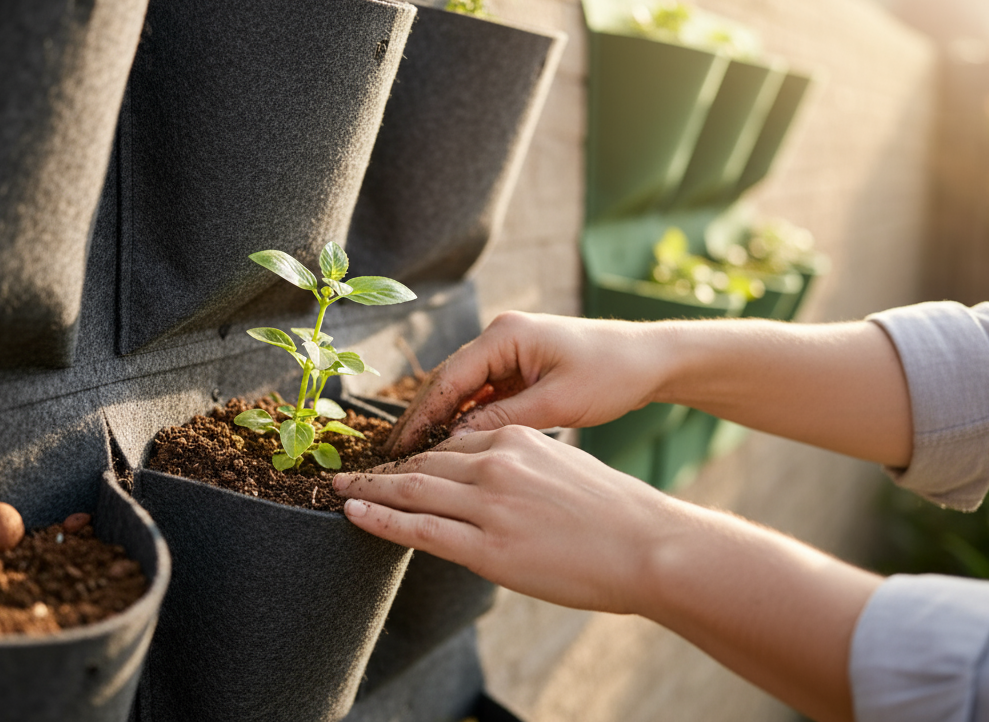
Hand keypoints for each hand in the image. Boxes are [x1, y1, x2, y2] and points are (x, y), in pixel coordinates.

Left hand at [335, 425, 670, 613]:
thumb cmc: (617, 514)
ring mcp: (489, 506)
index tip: (392, 461)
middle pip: (423, 462)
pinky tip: (354, 513)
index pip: (450, 445)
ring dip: (369, 489)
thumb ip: (525, 468)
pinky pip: (419, 529)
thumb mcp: (565, 470)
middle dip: (380, 468)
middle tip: (346, 470)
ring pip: (412, 491)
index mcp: (517, 440)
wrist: (649, 545)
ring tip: (339, 490)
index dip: (415, 455)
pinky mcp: (488, 547)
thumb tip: (500, 483)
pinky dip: (380, 519)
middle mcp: (497, 464)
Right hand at [385, 312, 668, 453]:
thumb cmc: (611, 375)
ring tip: (411, 460)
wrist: (651, 360)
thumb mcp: (557, 403)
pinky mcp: (518, 370)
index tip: (397, 450)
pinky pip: (481, 397)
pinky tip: (449, 451)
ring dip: (439, 423)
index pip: (448, 378)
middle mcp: (500, 338)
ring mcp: (508, 353)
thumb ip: (503, 420)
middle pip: (446, 383)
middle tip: (389, 460)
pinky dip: (464, 422)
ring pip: (460, 392)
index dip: (420, 416)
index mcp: (505, 335)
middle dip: (420, 421)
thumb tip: (455, 443)